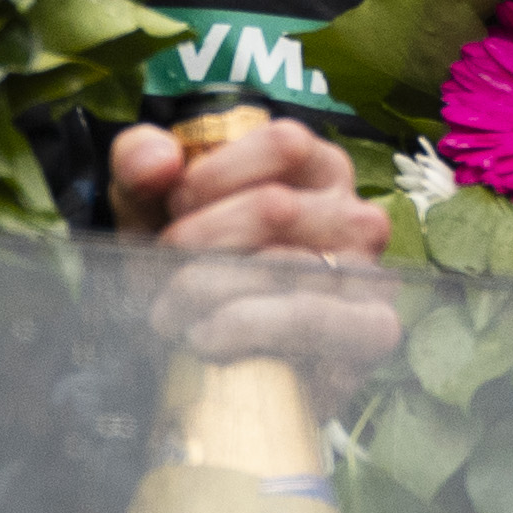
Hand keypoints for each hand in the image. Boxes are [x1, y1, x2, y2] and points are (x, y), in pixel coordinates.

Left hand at [113, 113, 401, 377]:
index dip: (215, 174)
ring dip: (205, 290)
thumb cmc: (194, 271)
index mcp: (320, 170)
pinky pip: (305, 315)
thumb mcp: (154, 206)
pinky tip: (205, 337)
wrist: (214, 368)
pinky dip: (242, 325)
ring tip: (167, 313)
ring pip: (282, 263)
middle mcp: (357, 214)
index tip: (173, 207)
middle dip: (196, 240)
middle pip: (275, 206)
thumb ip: (141, 162)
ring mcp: (370, 272)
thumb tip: (160, 159)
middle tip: (155, 270)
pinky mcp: (371, 329)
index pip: (285, 143)